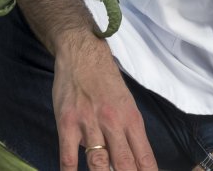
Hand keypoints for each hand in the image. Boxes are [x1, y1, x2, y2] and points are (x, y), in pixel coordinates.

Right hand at [53, 41, 157, 170]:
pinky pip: (68, 156)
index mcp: (131, 119)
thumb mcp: (126, 103)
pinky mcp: (67, 123)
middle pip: (125, 164)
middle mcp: (113, 123)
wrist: (82, 53)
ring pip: (99, 163)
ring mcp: (89, 124)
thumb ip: (128, 132)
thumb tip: (132, 161)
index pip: (145, 157)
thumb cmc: (106, 80)